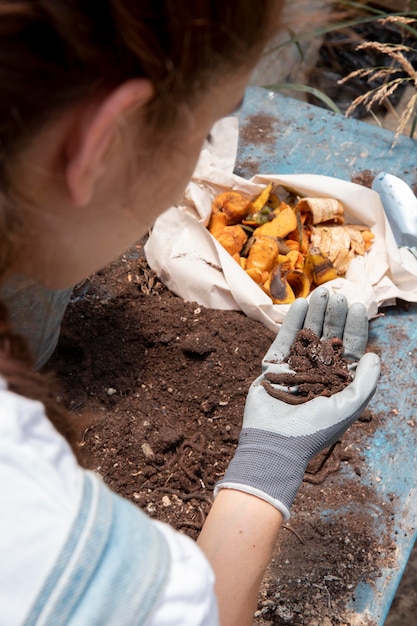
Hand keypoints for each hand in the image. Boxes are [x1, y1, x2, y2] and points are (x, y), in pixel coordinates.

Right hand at [215, 287, 379, 519]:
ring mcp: (295, 368)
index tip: (357, 306)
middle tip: (337, 294)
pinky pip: (284, 340)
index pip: (349, 349)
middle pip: (328, 337)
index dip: (354, 328)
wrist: (275, 442)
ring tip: (320, 293)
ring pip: (307, 335)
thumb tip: (375, 356)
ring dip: (314, 313)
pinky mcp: (274, 367)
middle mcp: (318, 372)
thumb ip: (365, 381)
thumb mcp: (349, 406)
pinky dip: (292, 322)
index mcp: (337, 382)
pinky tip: (300, 305)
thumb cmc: (315, 429)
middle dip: (333, 316)